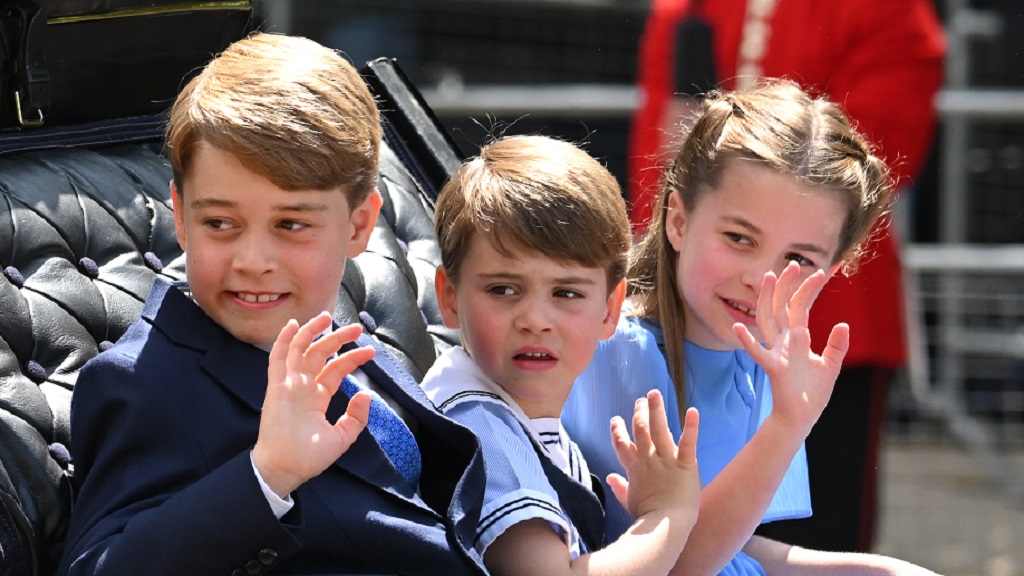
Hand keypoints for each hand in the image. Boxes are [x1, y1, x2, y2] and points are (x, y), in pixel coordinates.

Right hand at [252, 312, 374, 497]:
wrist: (285, 469)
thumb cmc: (308, 457)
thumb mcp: (342, 438)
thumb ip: (356, 418)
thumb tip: (366, 395)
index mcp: (317, 397)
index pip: (336, 369)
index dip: (352, 358)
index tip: (370, 352)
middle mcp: (303, 387)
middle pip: (320, 354)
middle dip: (338, 339)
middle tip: (356, 328)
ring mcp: (289, 385)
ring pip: (300, 350)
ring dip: (312, 332)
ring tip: (327, 317)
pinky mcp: (276, 387)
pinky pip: (278, 359)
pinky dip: (284, 341)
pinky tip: (293, 326)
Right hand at [606, 390, 700, 523]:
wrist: (665, 526)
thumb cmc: (647, 517)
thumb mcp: (629, 501)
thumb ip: (619, 487)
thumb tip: (609, 477)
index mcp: (635, 468)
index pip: (622, 445)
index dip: (617, 431)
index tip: (616, 419)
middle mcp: (648, 459)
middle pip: (640, 430)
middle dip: (639, 413)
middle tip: (641, 399)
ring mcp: (666, 460)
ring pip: (659, 429)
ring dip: (656, 410)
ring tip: (654, 393)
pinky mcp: (685, 464)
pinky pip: (688, 443)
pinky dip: (691, 426)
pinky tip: (693, 411)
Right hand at [733, 261, 848, 436]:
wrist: (801, 418)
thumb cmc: (812, 394)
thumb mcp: (830, 366)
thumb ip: (836, 346)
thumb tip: (843, 324)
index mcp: (797, 339)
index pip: (801, 307)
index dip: (809, 289)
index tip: (821, 271)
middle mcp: (784, 342)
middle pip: (782, 307)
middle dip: (787, 285)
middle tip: (792, 263)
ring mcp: (777, 353)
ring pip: (768, 320)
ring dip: (767, 299)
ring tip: (768, 278)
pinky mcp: (774, 369)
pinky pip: (759, 353)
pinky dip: (748, 342)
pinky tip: (738, 328)